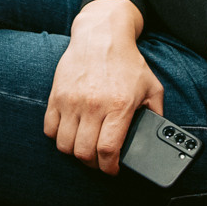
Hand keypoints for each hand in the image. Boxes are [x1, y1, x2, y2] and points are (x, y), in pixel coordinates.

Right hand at [45, 0, 164, 174]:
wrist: (101, 35)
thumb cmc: (127, 62)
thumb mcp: (152, 87)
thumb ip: (156, 113)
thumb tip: (157, 135)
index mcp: (118, 106)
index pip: (108, 150)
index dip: (109, 168)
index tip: (113, 170)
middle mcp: (93, 105)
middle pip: (84, 152)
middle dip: (93, 164)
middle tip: (99, 161)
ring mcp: (71, 101)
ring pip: (64, 145)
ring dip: (74, 152)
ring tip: (84, 148)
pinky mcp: (56, 96)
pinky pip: (49, 129)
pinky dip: (58, 137)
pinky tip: (70, 133)